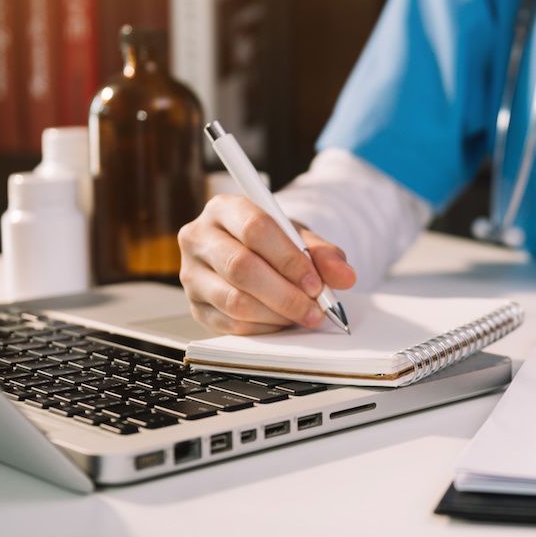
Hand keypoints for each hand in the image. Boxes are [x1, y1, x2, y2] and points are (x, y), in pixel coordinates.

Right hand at [177, 194, 355, 334]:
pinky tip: (282, 321)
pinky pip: (230, 324)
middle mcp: (199, 238)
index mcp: (224, 208)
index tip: (315, 282)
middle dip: (285, 293)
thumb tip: (344, 276)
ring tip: (303, 315)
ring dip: (277, 314)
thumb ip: (323, 253)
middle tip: (315, 308)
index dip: (289, 259)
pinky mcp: (194, 306)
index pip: (255, 229)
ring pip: (234, 300)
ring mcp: (191, 274)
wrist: (249, 253)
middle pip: (241, 267)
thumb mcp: (299, 237)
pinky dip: (263, 328)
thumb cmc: (272, 241)